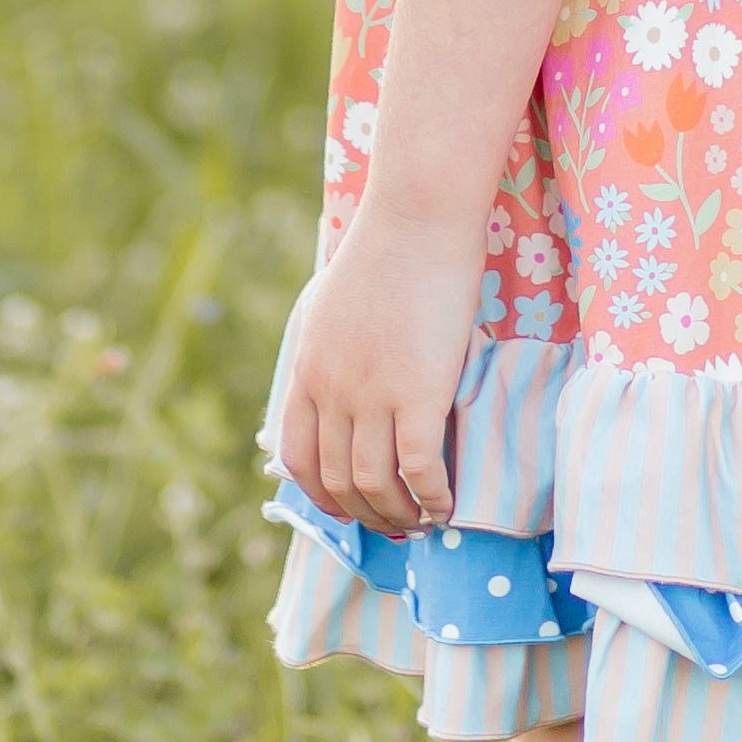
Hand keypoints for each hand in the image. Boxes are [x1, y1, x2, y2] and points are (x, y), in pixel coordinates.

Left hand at [276, 205, 481, 540]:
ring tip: (420, 521)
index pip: (296, 455)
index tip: (344, 506)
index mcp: (307, 369)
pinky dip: (430, 497)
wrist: (417, 217)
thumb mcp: (331, 305)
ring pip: (373, 484)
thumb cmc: (386, 251)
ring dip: (397, 514)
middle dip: (362, 513)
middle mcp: (331, 390)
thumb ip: (330, 348)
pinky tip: (445, 504)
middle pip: (336, 479)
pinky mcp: (417, 393)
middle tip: (392, 523)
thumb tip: (338, 378)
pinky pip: (418, 469)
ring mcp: (371, 394)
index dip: (319, 493)